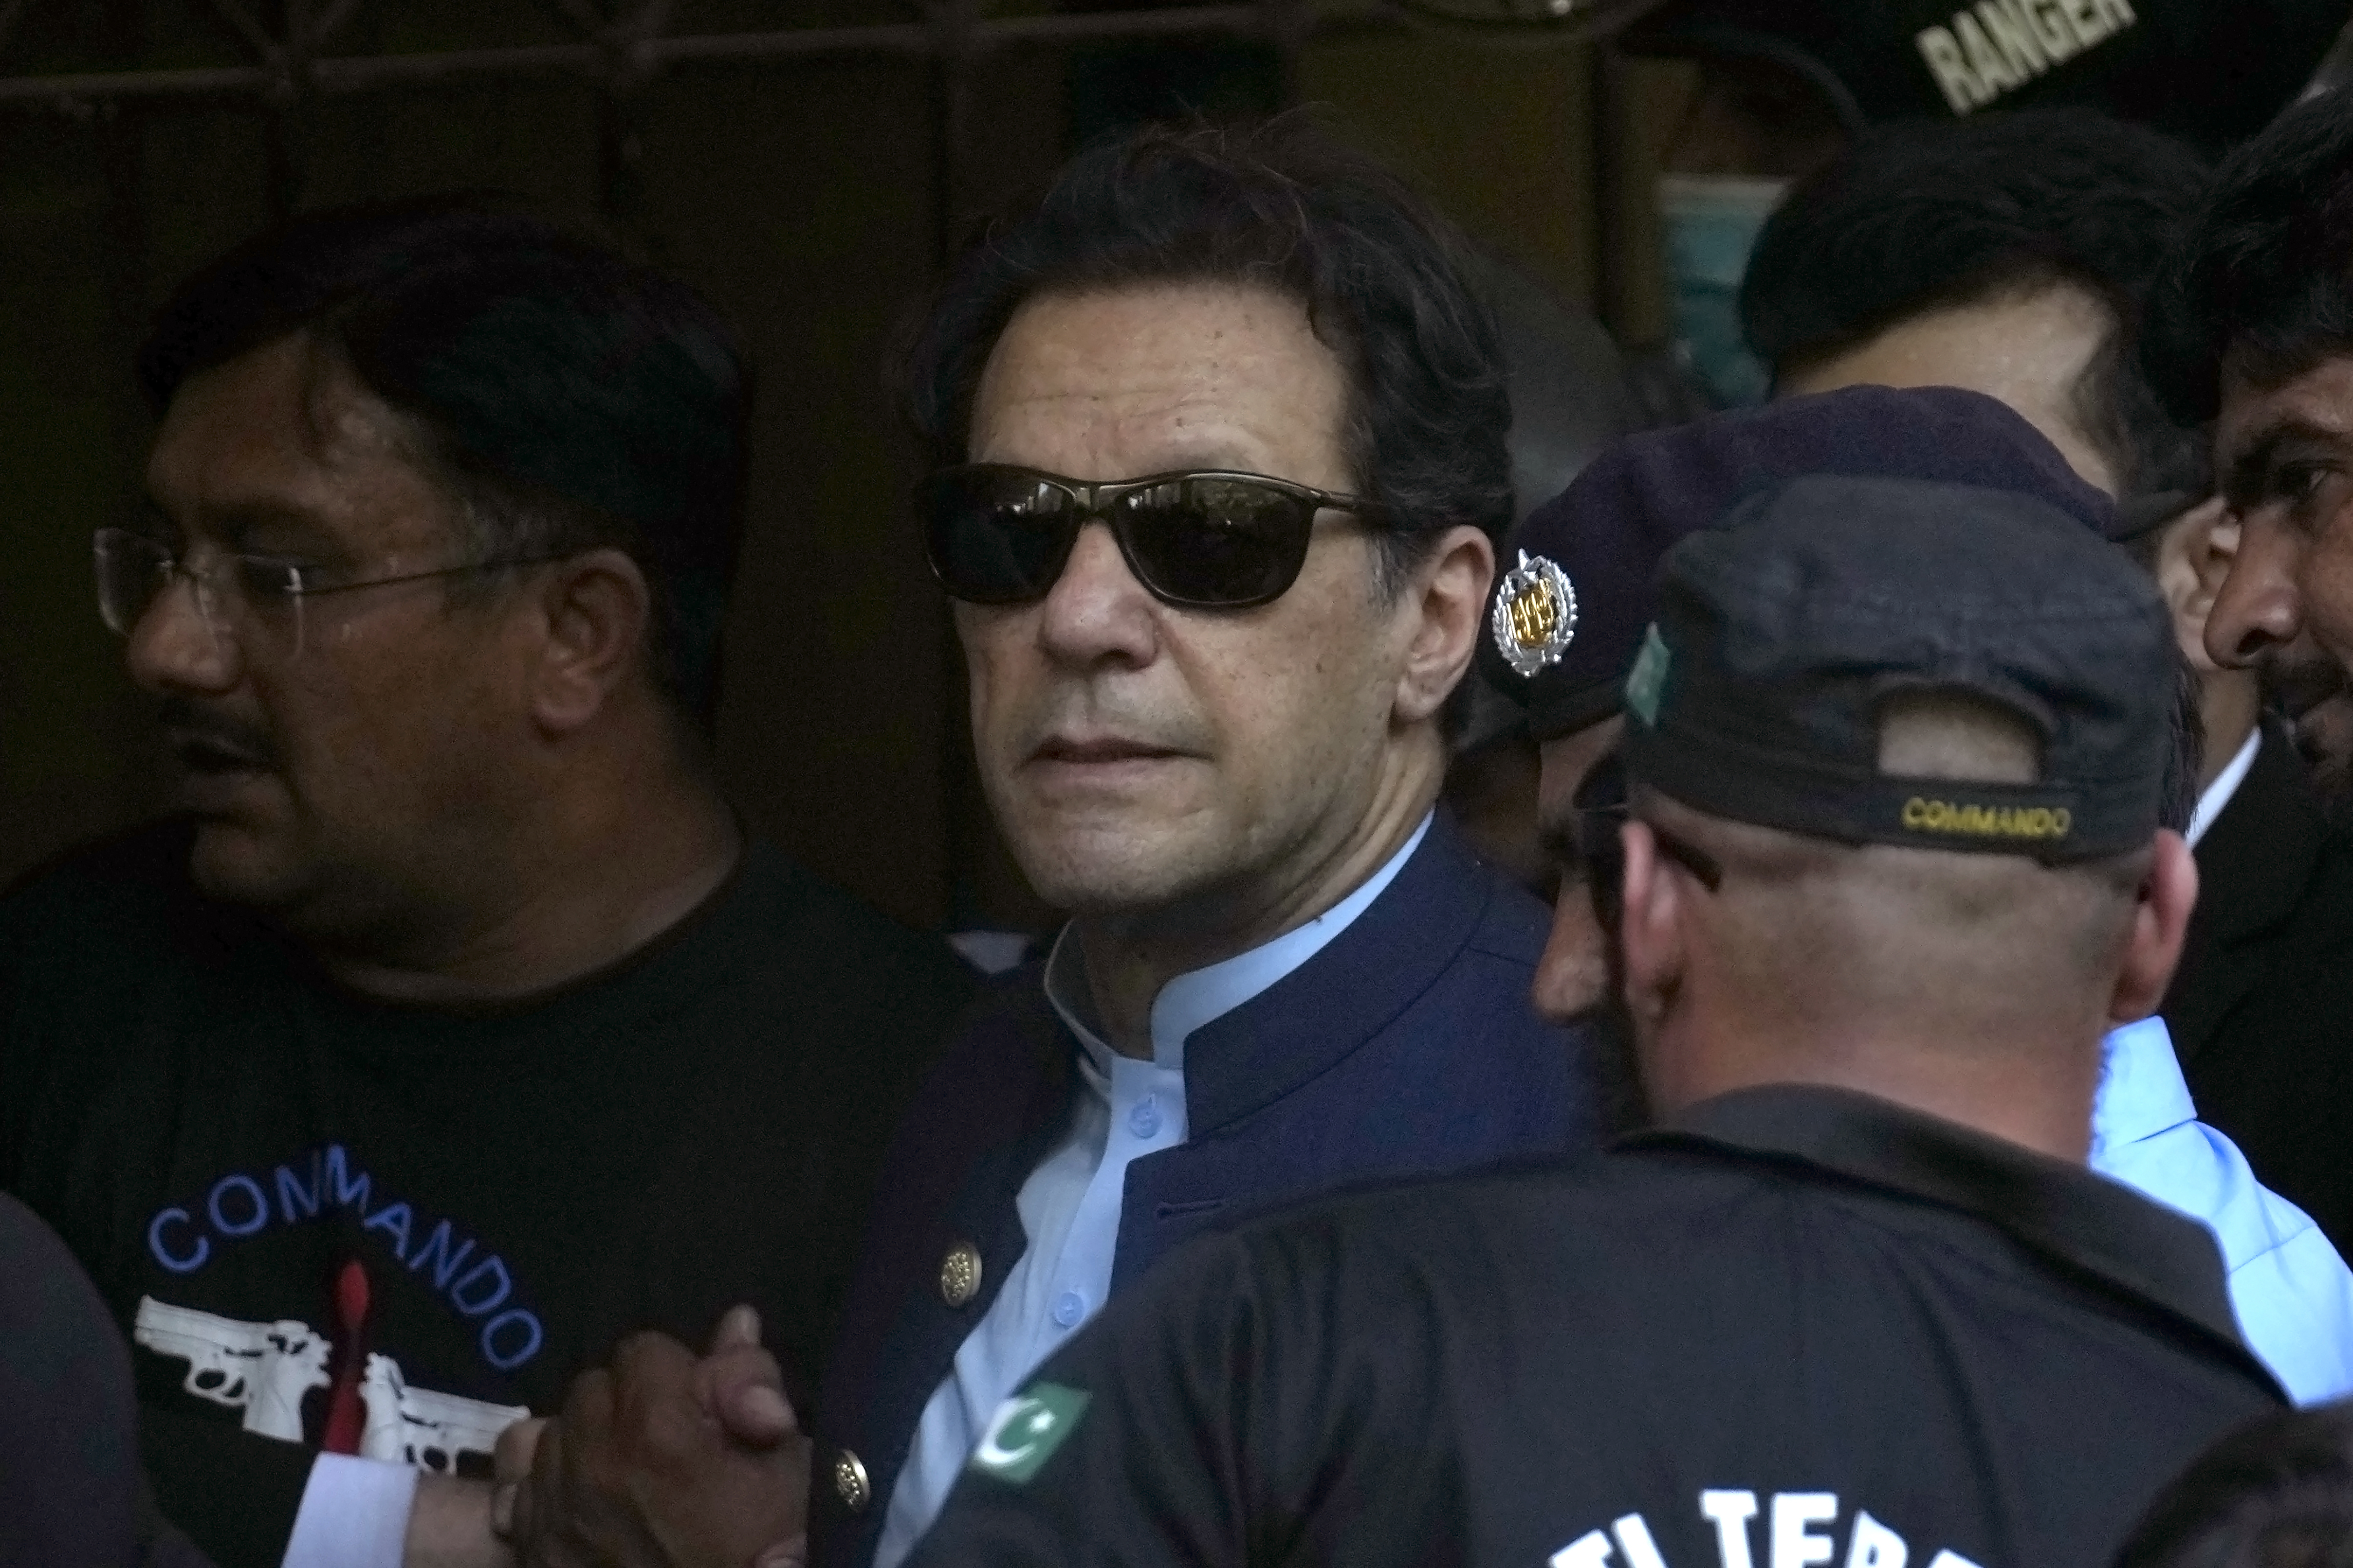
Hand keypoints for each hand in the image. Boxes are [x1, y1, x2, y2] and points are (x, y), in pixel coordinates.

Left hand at [502, 1307, 809, 1567]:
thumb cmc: (769, 1549)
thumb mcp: (790, 1465)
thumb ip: (751, 1386)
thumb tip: (734, 1323)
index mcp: (655, 1429)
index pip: (645, 1350)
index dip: (684, 1376)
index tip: (706, 1416)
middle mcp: (588, 1462)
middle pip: (593, 1387)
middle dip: (632, 1405)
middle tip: (671, 1449)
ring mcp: (551, 1510)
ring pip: (549, 1432)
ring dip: (585, 1443)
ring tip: (626, 1479)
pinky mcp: (530, 1549)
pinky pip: (511, 1486)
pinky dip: (537, 1485)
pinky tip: (574, 1503)